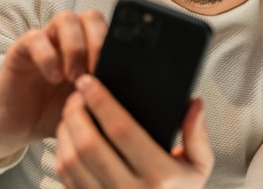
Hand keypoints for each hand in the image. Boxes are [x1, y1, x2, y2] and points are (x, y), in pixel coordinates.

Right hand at [0, 10, 107, 165]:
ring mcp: (47, 40)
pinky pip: (35, 37)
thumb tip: (135, 90)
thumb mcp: (90, 105)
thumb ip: (109, 92)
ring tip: (75, 77)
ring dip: (76, 46)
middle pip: (92, 16)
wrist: (22, 127)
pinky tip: (54, 78)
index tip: (120, 69)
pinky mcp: (21, 49)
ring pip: (66, 19)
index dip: (117, 43)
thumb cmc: (60, 112)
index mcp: (92, 48)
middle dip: (98, 41)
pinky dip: (48, 56)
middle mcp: (70, 38)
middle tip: (96, 71)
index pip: (111, 27)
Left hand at [56, 74, 213, 188]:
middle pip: (89, 144)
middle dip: (76, 112)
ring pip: (71, 162)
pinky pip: (67, 179)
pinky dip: (62, 153)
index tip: (90, 82)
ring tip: (70, 112)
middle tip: (75, 93)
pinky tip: (69, 137)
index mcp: (159, 175)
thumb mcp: (200, 166)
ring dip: (64, 131)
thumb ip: (197, 134)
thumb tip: (194, 103)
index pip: (122, 130)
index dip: (102, 102)